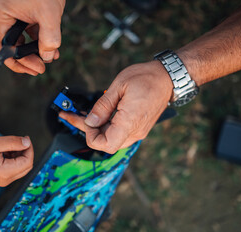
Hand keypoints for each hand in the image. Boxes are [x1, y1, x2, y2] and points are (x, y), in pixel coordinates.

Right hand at [0, 0, 65, 75]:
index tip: (37, 69)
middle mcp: (1, 15)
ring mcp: (11, 13)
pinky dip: (39, 40)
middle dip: (25, 60)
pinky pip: (28, 31)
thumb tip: (47, 56)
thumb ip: (49, 38)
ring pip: (19, 40)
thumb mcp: (49, 13)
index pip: (3, 49)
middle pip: (8, 46)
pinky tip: (51, 48)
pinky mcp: (23, 11)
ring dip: (34, 51)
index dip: (20, 63)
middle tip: (40, 69)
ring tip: (49, 58)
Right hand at [0, 136, 33, 186]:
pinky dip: (13, 158)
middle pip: (27, 166)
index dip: (29, 148)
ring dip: (19, 155)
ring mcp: (3, 180)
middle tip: (19, 140)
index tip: (25, 137)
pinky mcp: (0, 178)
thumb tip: (28, 142)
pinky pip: (13, 168)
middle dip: (26, 152)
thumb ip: (13, 142)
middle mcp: (6, 180)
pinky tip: (4, 150)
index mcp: (6, 173)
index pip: (28, 162)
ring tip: (8, 145)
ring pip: (21, 167)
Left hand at [59, 61, 173, 153]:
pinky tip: (98, 115)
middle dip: (87, 130)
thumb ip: (103, 106)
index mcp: (129, 122)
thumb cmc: (147, 78)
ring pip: (111, 138)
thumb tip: (90, 121)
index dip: (90, 136)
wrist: (168, 78)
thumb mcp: (119, 86)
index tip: (84, 121)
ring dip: (96, 128)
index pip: (105, 145)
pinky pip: (118, 132)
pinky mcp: (138, 127)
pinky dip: (106, 126)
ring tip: (82, 114)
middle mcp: (135, 131)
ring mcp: (137, 131)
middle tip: (72, 115)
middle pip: (106, 142)